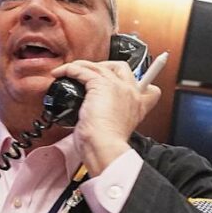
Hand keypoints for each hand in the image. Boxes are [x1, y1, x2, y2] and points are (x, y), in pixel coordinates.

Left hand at [49, 60, 159, 174]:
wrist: (104, 146)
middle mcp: (131, 93)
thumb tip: (96, 115)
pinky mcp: (100, 84)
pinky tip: (62, 73)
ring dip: (82, 66)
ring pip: (99, 66)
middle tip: (91, 76)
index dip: (136, 82)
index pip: (149, 88)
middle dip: (105, 66)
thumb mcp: (116, 131)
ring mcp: (117, 86)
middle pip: (122, 67)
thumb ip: (113, 119)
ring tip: (70, 71)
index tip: (121, 86)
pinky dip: (70, 69)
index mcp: (139, 105)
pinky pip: (83, 70)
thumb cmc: (107, 144)